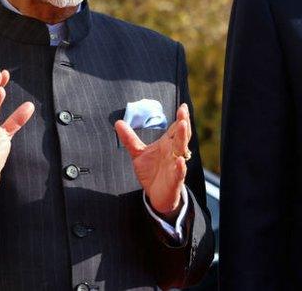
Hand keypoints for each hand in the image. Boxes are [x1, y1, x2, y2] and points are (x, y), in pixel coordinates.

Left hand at [115, 103, 191, 220]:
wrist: (156, 196)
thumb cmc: (151, 172)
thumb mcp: (138, 154)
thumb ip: (130, 139)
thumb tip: (118, 122)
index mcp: (167, 145)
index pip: (175, 129)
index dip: (180, 118)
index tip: (182, 106)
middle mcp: (174, 153)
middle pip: (181, 136)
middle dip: (183, 124)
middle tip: (183, 111)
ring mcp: (175, 166)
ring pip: (181, 151)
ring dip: (183, 138)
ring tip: (183, 126)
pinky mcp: (175, 180)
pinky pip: (179, 173)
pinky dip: (180, 167)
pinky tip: (179, 160)